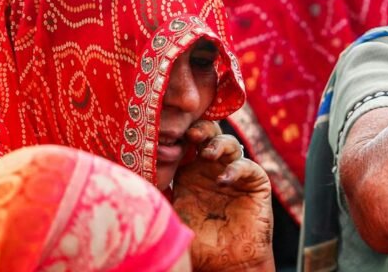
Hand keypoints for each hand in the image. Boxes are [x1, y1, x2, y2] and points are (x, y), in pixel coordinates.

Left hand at [172, 121, 273, 271]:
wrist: (228, 264)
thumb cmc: (198, 245)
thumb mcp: (173, 219)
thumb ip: (159, 199)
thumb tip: (132, 183)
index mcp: (190, 174)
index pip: (185, 146)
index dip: (179, 137)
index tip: (168, 135)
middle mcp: (212, 169)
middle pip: (208, 137)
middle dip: (200, 130)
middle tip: (190, 134)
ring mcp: (235, 174)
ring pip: (229, 144)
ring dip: (218, 143)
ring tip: (207, 153)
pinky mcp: (255, 183)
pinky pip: (248, 166)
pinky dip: (236, 168)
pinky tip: (224, 180)